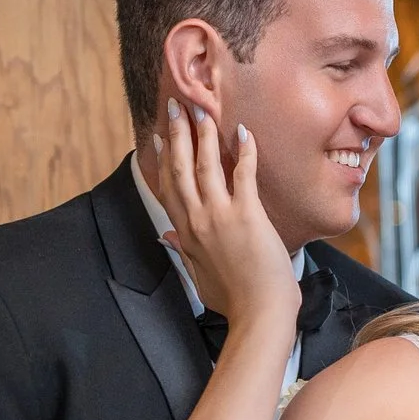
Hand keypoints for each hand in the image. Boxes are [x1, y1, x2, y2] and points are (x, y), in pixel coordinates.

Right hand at [153, 99, 298, 331]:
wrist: (259, 313)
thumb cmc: (233, 301)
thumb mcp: (199, 277)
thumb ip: (183, 253)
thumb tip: (167, 238)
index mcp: (186, 233)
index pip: (168, 188)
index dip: (162, 159)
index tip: (159, 136)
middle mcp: (197, 219)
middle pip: (180, 167)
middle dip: (177, 134)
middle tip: (176, 106)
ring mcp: (220, 215)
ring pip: (205, 164)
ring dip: (203, 134)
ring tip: (203, 109)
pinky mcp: (247, 214)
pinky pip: (243, 174)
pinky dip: (244, 150)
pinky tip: (244, 131)